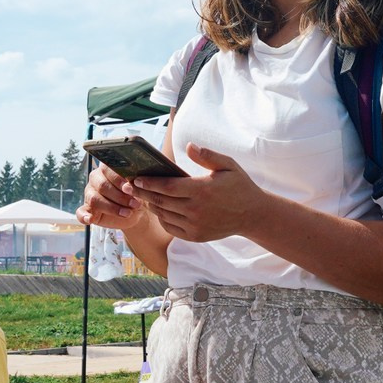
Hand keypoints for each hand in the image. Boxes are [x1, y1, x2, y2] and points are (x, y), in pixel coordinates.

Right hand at [80, 160, 140, 229]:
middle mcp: (95, 180)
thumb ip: (133, 187)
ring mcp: (89, 194)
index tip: (129, 188)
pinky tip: (90, 220)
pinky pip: (80, 213)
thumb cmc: (135, 196)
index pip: (106, 169)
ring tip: (127, 213)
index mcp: (106, 170)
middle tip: (134, 204)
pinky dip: (84, 217)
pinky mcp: (87, 210)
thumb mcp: (137, 190)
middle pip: (102, 185)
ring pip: (94, 199)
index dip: (118, 179)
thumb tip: (129, 187)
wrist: (134, 212)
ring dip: (112, 208)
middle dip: (119, 196)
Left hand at [132, 146, 268, 243]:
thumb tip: (188, 146)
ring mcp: (195, 225)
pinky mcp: (195, 236)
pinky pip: (171, 228)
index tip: (136, 178)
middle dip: (142, 193)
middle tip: (130, 187)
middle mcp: (196, 210)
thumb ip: (207, 156)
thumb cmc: (239, 186)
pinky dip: (162, 218)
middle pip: (160, 201)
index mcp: (202, 190)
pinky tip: (158, 209)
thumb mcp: (228, 166)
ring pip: (164, 215)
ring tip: (142, 196)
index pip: (167, 186)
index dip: (148, 183)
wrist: (252, 214)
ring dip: (150, 205)